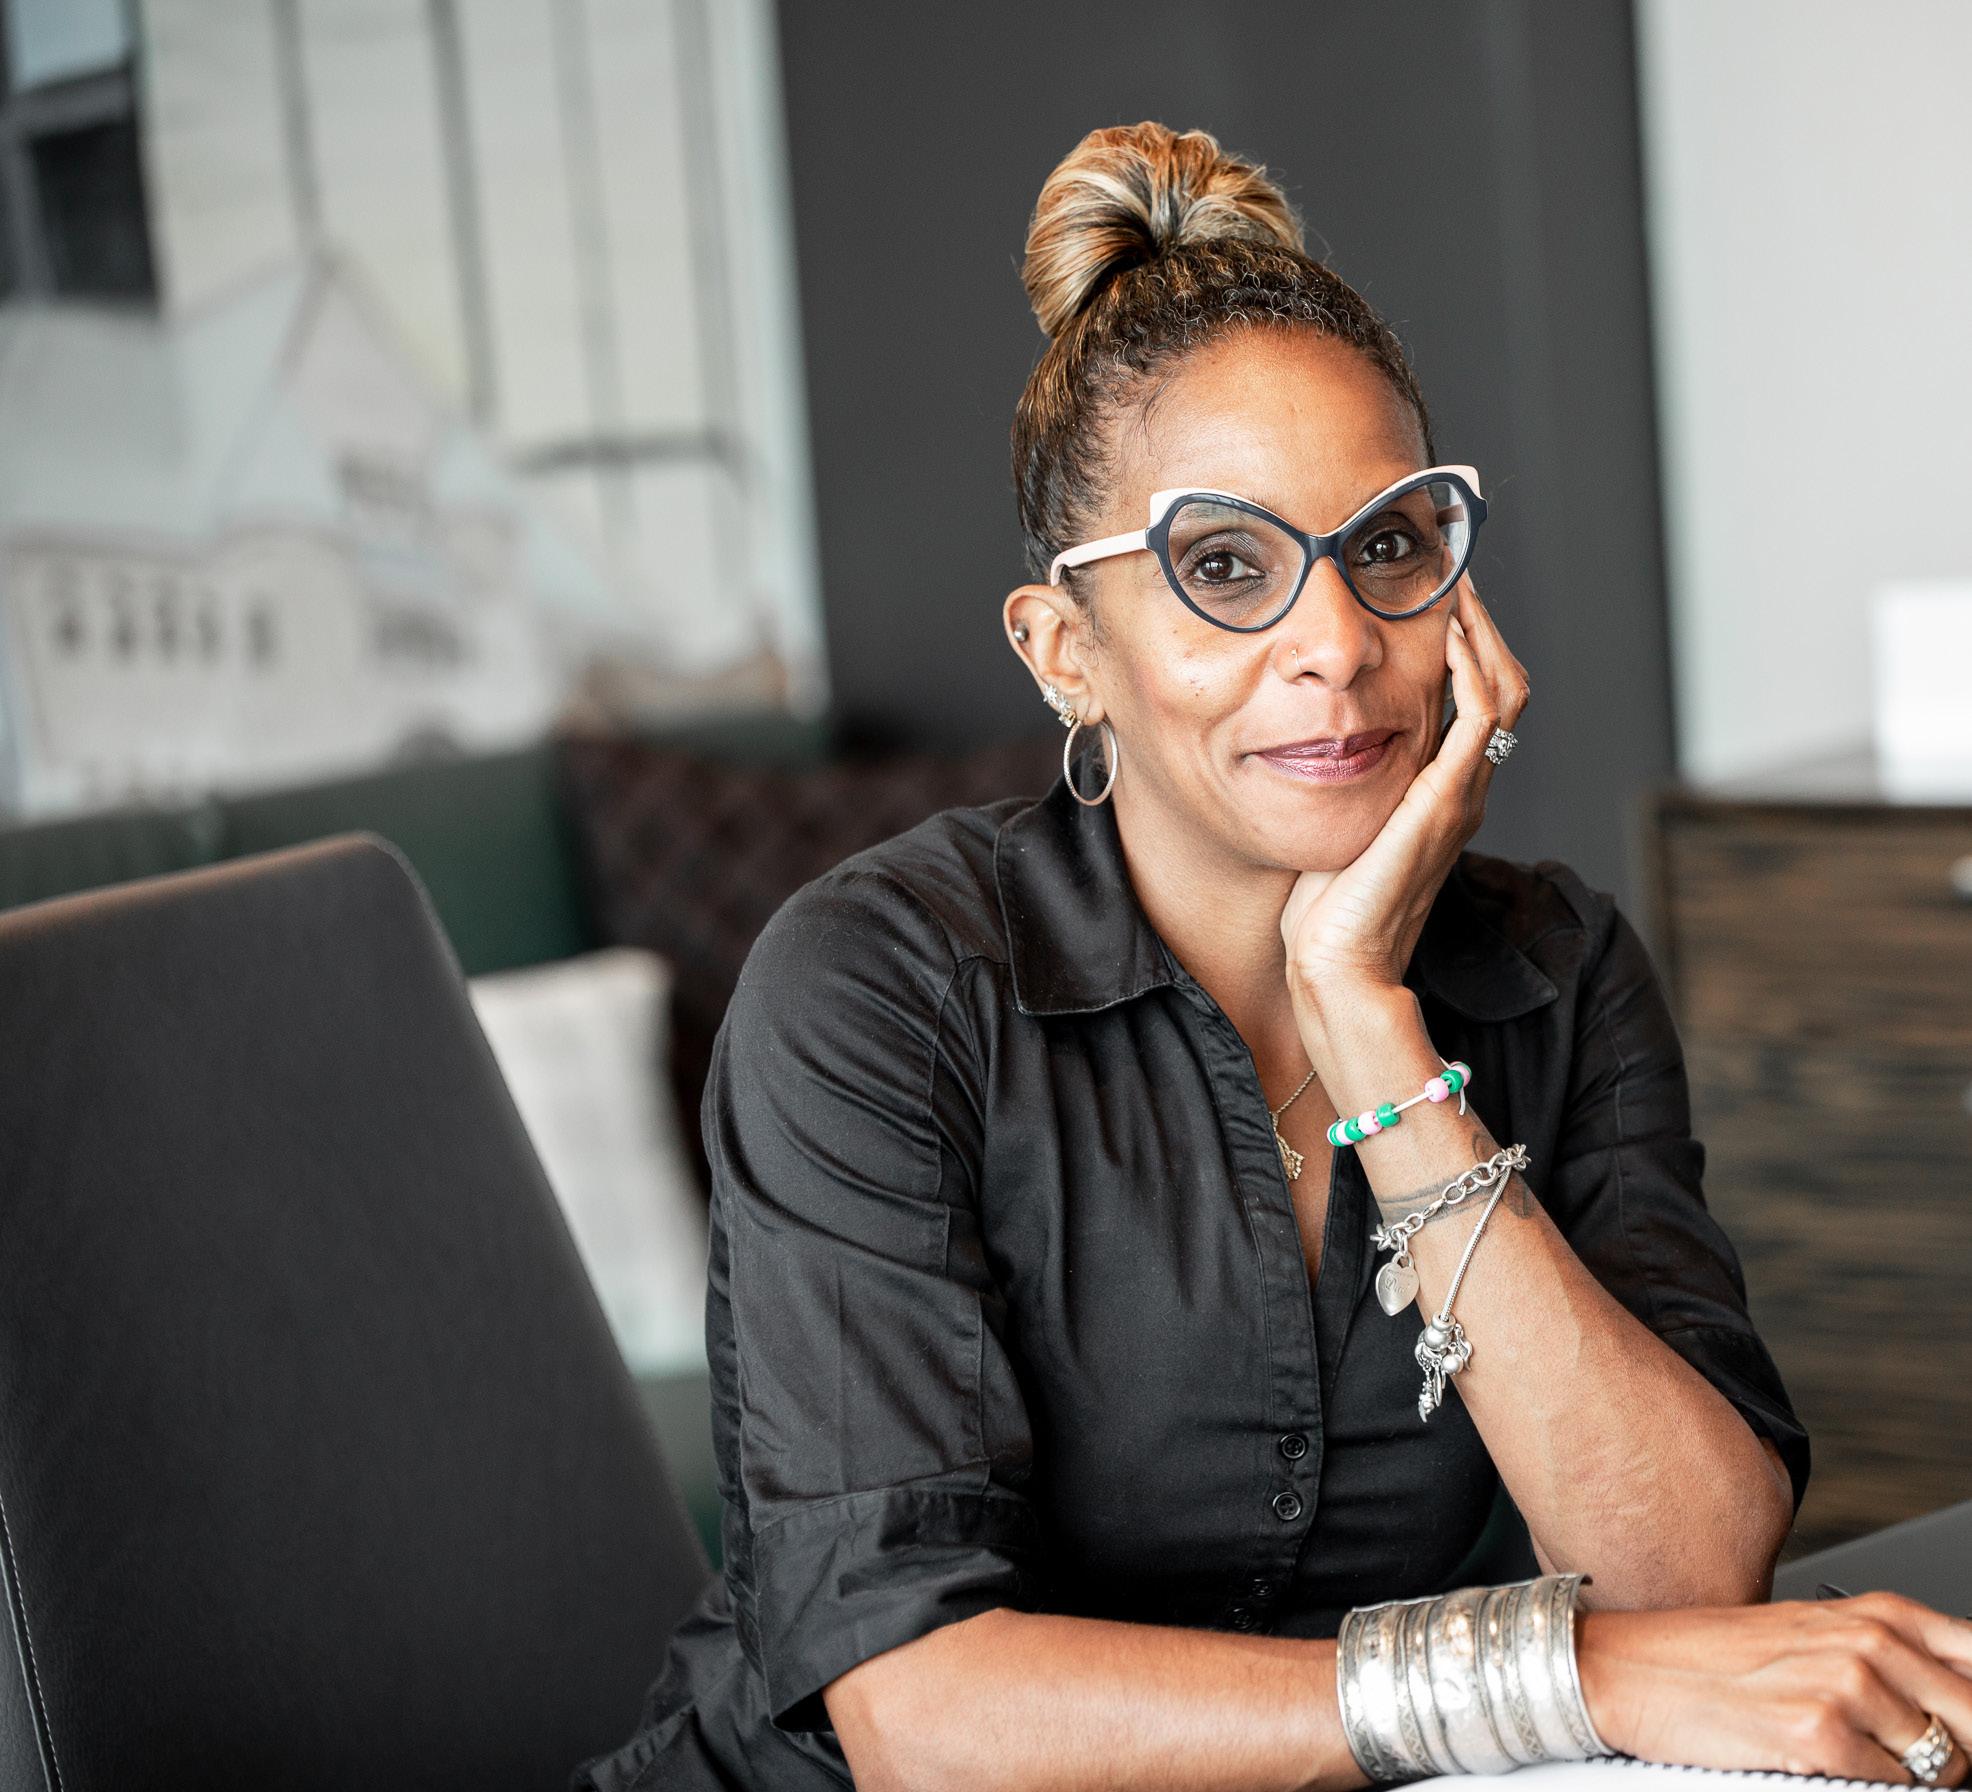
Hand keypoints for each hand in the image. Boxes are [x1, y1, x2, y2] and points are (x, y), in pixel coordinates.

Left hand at [1279, 574, 1529, 1013]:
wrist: (1339, 964)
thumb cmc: (1326, 910)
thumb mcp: (1336, 826)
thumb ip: (1342, 785)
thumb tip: (1306, 745)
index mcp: (1442, 794)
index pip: (1475, 703)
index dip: (1464, 648)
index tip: (1432, 601)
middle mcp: (1463, 790)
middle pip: (1502, 687)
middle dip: (1481, 628)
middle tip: (1452, 577)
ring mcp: (1461, 795)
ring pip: (1502, 692)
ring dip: (1482, 634)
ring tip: (1457, 589)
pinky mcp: (1447, 803)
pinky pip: (1481, 719)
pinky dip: (1473, 669)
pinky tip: (1451, 634)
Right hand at [1579, 1591, 1971, 1783]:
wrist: (1628, 1668)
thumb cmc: (1711, 1656)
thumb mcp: (1815, 1636)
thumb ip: (1894, 1661)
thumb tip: (1956, 1707)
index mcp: (1877, 1612)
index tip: (1961, 1725)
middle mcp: (1870, 1641)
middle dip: (1957, 1749)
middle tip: (1912, 1757)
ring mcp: (1847, 1686)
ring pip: (1942, 1764)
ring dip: (1908, 1774)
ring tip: (1851, 1755)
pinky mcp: (1819, 1735)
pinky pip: (1891, 1787)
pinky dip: (1864, 1783)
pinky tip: (1818, 1763)